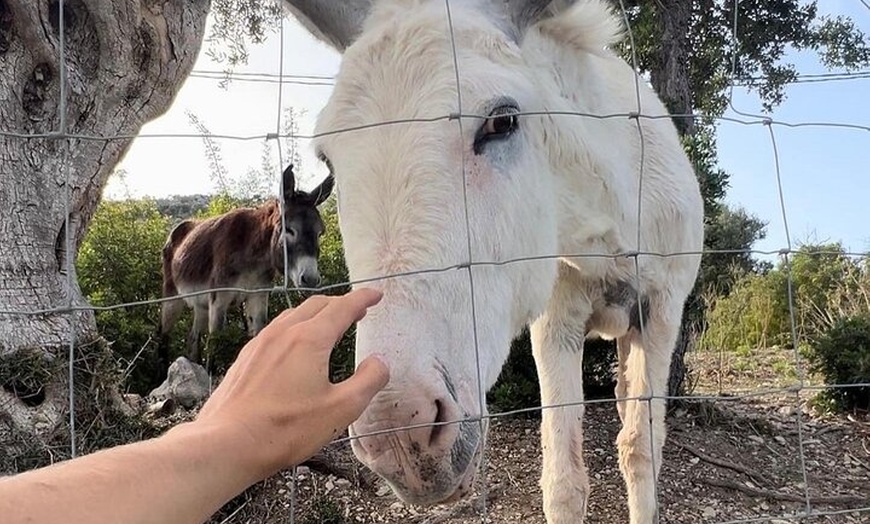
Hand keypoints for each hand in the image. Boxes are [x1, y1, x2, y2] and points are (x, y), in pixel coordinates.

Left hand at [195, 288, 389, 477]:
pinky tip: (295, 347)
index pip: (343, 307)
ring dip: (317, 313)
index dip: (363, 298)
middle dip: (341, 303)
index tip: (376, 294)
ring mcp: (260, 344)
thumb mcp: (341, 409)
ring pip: (293, 315)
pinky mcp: (245, 358)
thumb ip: (368, 381)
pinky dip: (296, 327)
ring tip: (329, 325)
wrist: (227, 444)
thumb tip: (379, 361)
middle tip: (358, 310)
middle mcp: (283, 333)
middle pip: (317, 305)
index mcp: (310, 339)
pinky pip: (276, 331)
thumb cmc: (286, 428)